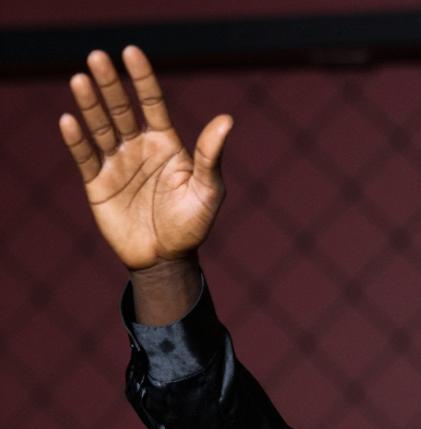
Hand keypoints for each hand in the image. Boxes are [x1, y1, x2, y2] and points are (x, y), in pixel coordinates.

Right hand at [59, 46, 231, 270]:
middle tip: (97, 57)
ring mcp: (117, 163)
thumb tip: (227, 120)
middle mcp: (138, 147)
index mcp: (165, 144)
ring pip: (100, 127)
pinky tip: (69, 121)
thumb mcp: (208, 190)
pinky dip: (77, 140)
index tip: (132, 52)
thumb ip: (211, 156)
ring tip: (80, 80)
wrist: (168, 259)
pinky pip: (84, 157)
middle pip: (121, 108)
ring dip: (90, 104)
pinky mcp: (98, 183)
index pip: (152, 103)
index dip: (142, 78)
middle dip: (109, 83)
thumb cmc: (193, 225)